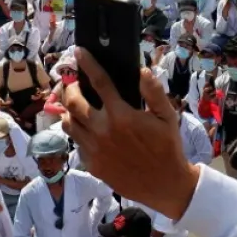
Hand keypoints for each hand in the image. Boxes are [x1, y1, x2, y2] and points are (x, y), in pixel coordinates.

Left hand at [62, 48, 196, 220]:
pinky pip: (76, 143)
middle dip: (69, 88)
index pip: (99, 82)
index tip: (79, 52)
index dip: (87, 64)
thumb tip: (142, 70)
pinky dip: (78, 132)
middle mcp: (102, 130)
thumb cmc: (168, 147)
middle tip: (73, 83)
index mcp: (121, 115)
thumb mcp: (167, 116)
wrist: (164, 185)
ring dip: (68, 111)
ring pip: (68, 123)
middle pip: (73, 102)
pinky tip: (87, 130)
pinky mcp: (91, 164)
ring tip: (75, 105)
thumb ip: (153, 92)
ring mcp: (94, 149)